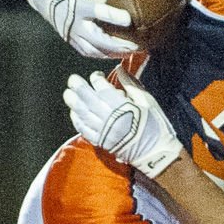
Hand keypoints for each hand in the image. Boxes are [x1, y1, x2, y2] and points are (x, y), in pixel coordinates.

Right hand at [22, 0, 138, 58]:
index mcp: (78, 4)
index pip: (98, 12)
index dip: (114, 17)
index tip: (129, 20)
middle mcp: (75, 22)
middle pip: (99, 39)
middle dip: (118, 45)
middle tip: (137, 46)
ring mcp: (72, 33)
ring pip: (94, 50)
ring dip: (113, 53)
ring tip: (131, 53)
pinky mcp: (70, 39)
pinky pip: (88, 51)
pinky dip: (103, 54)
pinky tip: (117, 54)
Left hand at [63, 70, 184, 177]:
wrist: (156, 154)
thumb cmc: (155, 126)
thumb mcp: (147, 101)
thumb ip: (131, 84)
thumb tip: (119, 69)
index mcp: (123, 107)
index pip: (103, 88)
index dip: (96, 79)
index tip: (96, 75)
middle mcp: (110, 118)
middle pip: (89, 99)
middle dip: (79, 87)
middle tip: (72, 79)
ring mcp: (104, 131)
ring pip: (84, 114)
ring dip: (74, 103)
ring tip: (68, 94)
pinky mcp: (101, 142)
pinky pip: (84, 130)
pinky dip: (77, 121)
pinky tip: (74, 113)